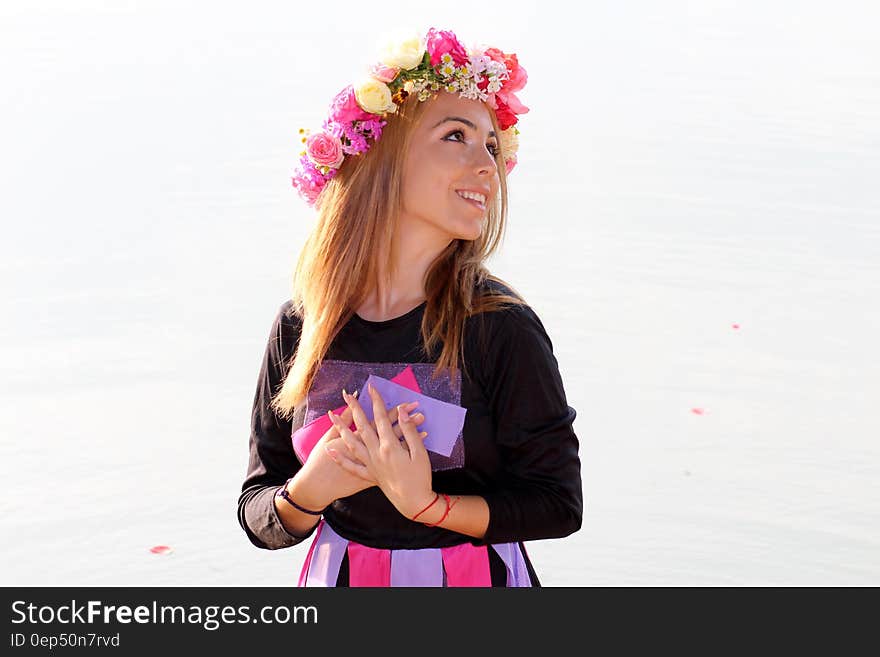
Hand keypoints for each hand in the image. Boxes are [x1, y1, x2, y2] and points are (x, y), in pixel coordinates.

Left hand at [328, 383, 433, 517]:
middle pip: (362, 426)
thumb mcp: (420, 452)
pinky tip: (330, 450)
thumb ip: (409, 431)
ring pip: (352, 443)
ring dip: (341, 428)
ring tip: (332, 416)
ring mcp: (371, 465)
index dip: (376, 402)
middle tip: (346, 395)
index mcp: (390, 446)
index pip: (381, 418)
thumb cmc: (421, 477)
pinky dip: (340, 457)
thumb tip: (402, 412)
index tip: (372, 388)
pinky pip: (351, 466)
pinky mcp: (369, 475)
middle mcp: (376, 453)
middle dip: (354, 409)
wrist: (414, 503)